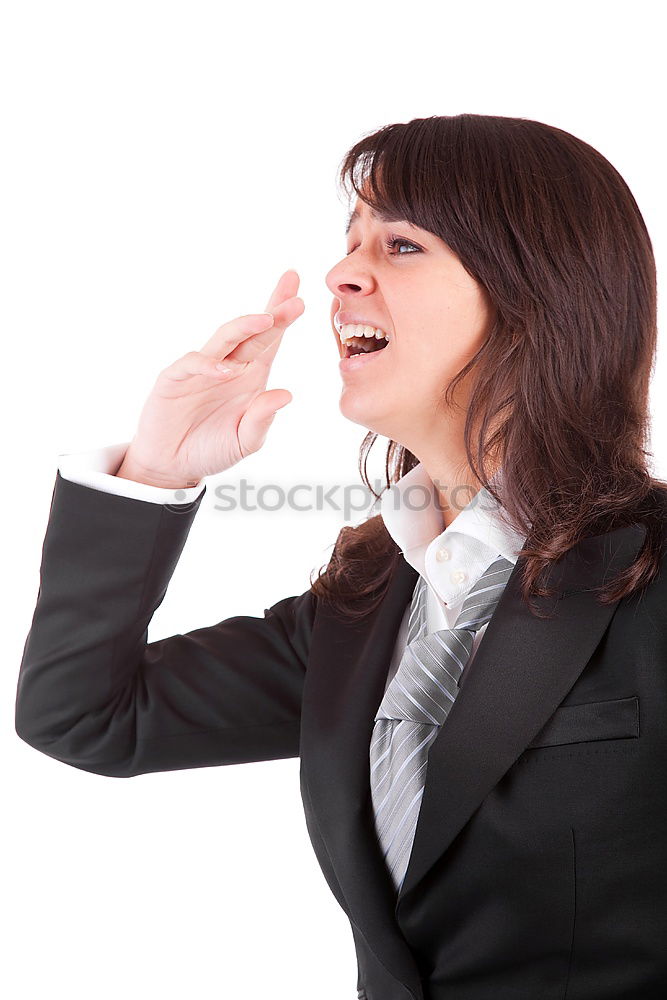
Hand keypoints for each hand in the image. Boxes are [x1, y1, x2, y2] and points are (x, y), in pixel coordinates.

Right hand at [116, 270, 303, 487]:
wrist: (173, 466)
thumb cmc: (211, 448)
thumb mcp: (245, 441)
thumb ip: (263, 419)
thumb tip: (287, 394)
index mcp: (250, 375)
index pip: (270, 341)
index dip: (283, 318)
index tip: (301, 297)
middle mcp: (228, 365)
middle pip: (252, 332)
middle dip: (273, 314)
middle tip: (294, 300)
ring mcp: (201, 370)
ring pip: (224, 339)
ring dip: (244, 327)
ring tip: (266, 319)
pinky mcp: (174, 379)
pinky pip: (191, 364)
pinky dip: (207, 365)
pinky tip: (225, 370)